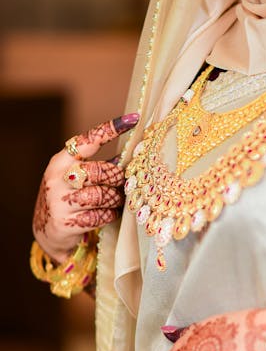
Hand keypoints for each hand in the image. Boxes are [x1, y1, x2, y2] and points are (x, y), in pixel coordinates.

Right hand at [32, 113, 138, 262]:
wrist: (46, 230)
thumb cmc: (69, 198)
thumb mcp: (75, 177)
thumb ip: (97, 166)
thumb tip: (129, 155)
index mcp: (60, 162)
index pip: (88, 140)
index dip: (111, 129)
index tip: (133, 120)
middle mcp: (58, 179)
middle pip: (100, 171)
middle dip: (116, 178)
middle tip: (120, 183)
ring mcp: (60, 201)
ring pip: (103, 195)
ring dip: (115, 198)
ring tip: (115, 200)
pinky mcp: (67, 222)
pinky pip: (101, 215)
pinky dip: (111, 214)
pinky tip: (109, 214)